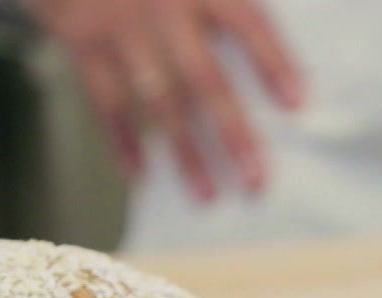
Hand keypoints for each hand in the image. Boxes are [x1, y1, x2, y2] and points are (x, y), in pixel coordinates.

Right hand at [29, 0, 303, 201]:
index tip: (298, 105)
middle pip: (204, 77)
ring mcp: (121, 26)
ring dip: (184, 152)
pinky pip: (105, 100)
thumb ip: (228, 4)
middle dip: (232, 133)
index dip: (274, 62)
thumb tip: (279, 62)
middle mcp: (164, 5)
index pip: (247, 23)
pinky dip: (122, 141)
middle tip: (255, 182)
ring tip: (207, 195)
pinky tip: (142, 176)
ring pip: (158, 99)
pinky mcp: (82, 41)